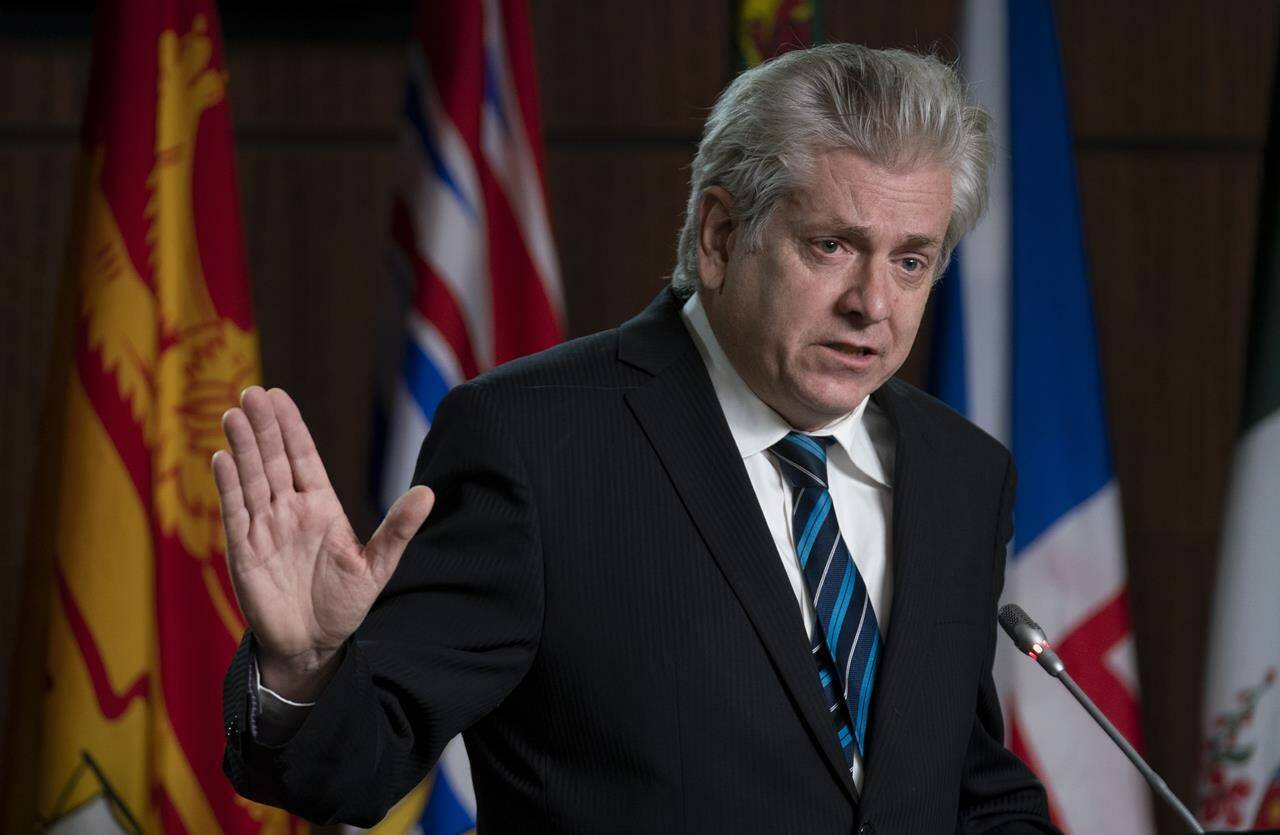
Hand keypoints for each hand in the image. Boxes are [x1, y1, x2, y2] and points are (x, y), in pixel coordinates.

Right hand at [212, 386, 434, 699]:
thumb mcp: (377, 567)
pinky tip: (222, 459)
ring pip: (251, 479)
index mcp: (321, 507)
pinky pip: (233, 512)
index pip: (303, 457)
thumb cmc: (345, 605)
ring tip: (233, 414)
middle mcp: (289, 511)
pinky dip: (227, 485)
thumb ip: (399, 529)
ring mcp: (263, 528)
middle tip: (252, 391)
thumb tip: (429, 493)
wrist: (312, 646)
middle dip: (264, 427)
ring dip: (242, 447)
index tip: (279, 396)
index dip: (291, 428)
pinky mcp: (242, 551)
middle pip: (273, 459)